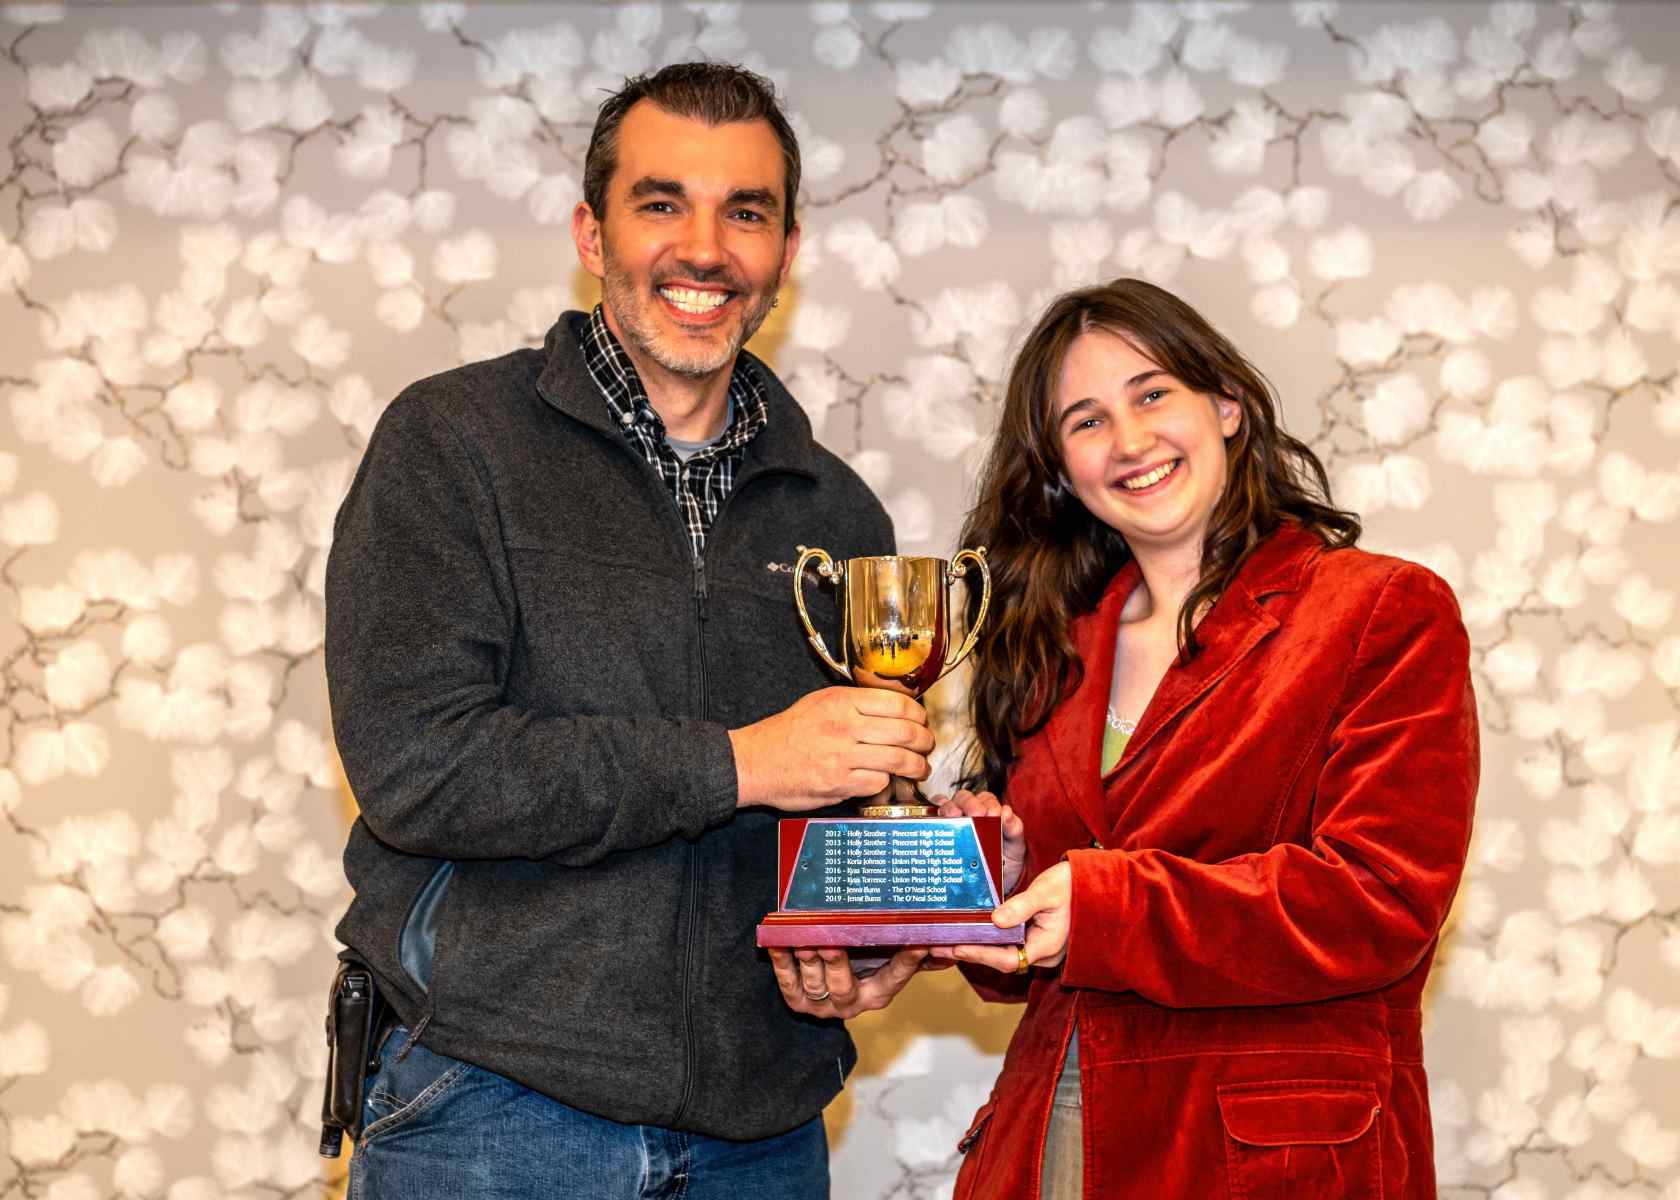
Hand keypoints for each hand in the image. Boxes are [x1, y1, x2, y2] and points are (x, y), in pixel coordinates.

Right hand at [729, 687, 932, 811]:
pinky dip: (886, 782)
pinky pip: (878, 782)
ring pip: (897, 760)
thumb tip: (892, 711)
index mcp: (842, 701)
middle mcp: (845, 726)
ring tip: (919, 768)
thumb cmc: (788, 732)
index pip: (897, 703)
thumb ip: (854, 704)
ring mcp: (842, 756)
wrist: (756, 761)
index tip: (921, 721)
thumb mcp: (819, 702)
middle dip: (924, 741)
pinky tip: (886, 781)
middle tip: (927, 745)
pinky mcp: (839, 783)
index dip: (917, 714)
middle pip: (904, 732)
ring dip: (916, 766)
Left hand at [768, 945, 943, 1018]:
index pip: (895, 976)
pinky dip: (782, 964)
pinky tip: (780, 943)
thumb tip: (942, 933)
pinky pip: (788, 986)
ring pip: (814, 986)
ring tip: (805, 940)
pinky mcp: (798, 1003)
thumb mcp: (885, 957)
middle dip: (837, 964)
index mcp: (878, 993)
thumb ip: (905, 948)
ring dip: (807, 963)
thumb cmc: (862, 964)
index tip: (918, 942)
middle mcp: (851, 1003)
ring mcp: (822, 1006)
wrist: (825, 987)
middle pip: (844, 986)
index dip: (907, 961)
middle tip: (833, 941)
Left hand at [931, 860, 1071, 973]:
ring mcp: (1039, 947)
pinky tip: (967, 933)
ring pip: (1003, 953)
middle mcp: (1042, 952)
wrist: (1095, 882)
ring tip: (944, 942)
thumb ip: (1022, 906)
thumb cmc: (1074, 884)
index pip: (1009, 959)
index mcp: (1047, 945)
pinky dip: (987, 940)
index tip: (957, 946)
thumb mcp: (1047, 891)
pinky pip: (1008, 945)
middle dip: (970, 953)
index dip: (981, 954)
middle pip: (1001, 960)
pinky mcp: (1034, 938)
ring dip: (975, 947)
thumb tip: (995, 920)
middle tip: (937, 947)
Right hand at [935, 788, 1024, 894]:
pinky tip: (936, 818)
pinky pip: (934, 819)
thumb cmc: (1007, 861)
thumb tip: (1006, 812)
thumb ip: (1014, 828)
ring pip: (948, 806)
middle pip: (964, 798)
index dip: (989, 804)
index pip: (986, 798)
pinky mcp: (943, 834)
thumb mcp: (1016, 846)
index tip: (993, 814)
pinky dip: (933, 814)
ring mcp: (955, 822)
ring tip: (954, 815)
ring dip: (949, 807)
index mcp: (989, 810)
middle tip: (976, 814)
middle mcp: (970, 813)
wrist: (997, 883)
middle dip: (970, 803)